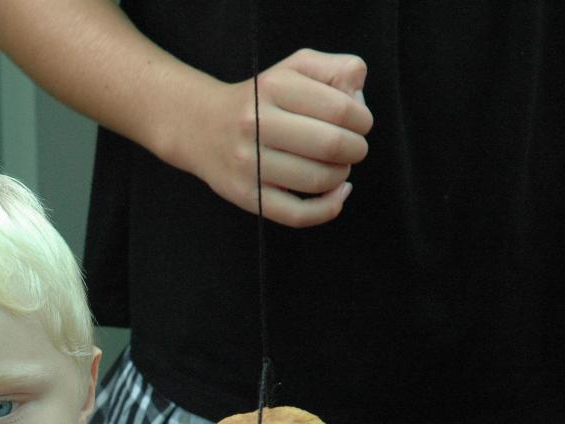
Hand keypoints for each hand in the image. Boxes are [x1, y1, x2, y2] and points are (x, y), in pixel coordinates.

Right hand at [163, 48, 371, 227]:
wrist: (202, 127)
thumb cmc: (261, 99)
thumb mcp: (295, 68)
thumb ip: (336, 68)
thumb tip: (358, 92)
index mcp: (273, 87)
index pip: (340, 108)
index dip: (362, 119)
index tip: (358, 123)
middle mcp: (255, 124)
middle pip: (332, 145)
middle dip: (356, 148)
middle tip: (352, 147)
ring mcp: (248, 164)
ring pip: (318, 180)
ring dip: (341, 175)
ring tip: (336, 166)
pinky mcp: (246, 195)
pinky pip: (297, 214)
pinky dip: (328, 208)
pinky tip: (337, 194)